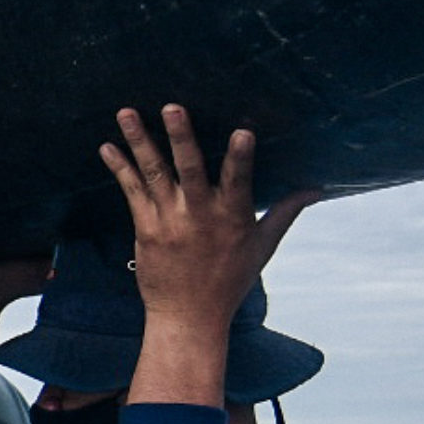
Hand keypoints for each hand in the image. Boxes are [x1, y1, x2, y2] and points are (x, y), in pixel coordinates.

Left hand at [101, 106, 313, 337]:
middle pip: (190, 170)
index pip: (238, 181)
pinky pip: (131, 192)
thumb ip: (285, 211)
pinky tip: (107, 146)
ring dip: (140, 142)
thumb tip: (316, 188)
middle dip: (182, 138)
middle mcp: (200, 216)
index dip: (240, 157)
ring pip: (155, 174)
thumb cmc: (230, 280)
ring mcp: (170, 221)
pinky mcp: (146, 230)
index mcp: (232, 217)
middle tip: (172, 107)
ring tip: (126, 113)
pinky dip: (119, 168)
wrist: (189, 317)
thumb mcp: (263, 246)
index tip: (242, 132)